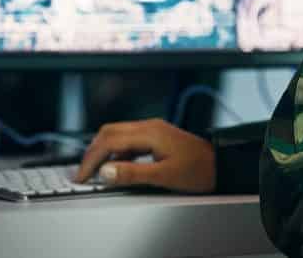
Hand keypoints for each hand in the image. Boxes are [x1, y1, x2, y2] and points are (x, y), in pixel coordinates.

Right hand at [74, 118, 215, 192]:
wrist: (220, 164)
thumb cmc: (198, 169)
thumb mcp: (164, 175)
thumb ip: (133, 173)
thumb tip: (105, 172)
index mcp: (150, 132)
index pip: (109, 140)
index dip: (92, 158)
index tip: (82, 175)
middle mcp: (149, 127)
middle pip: (109, 132)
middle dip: (92, 152)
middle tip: (83, 173)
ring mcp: (153, 130)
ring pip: (117, 134)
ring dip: (102, 151)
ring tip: (94, 172)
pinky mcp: (155, 137)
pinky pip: (128, 140)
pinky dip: (115, 152)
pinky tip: (114, 166)